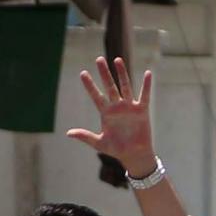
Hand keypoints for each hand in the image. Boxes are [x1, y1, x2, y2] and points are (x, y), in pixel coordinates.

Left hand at [65, 56, 155, 176]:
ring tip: (117, 60)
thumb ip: (85, 136)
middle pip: (109, 86)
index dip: (89, 85)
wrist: (134, 156)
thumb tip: (68, 133)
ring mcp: (129, 107)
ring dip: (122, 73)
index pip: (96, 95)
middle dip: (104, 73)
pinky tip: (147, 73)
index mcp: (106, 113)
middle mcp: (117, 107)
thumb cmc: (117, 150)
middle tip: (99, 59)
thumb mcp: (99, 143)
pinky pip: (144, 96)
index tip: (83, 73)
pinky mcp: (142, 110)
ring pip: (125, 86)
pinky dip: (146, 85)